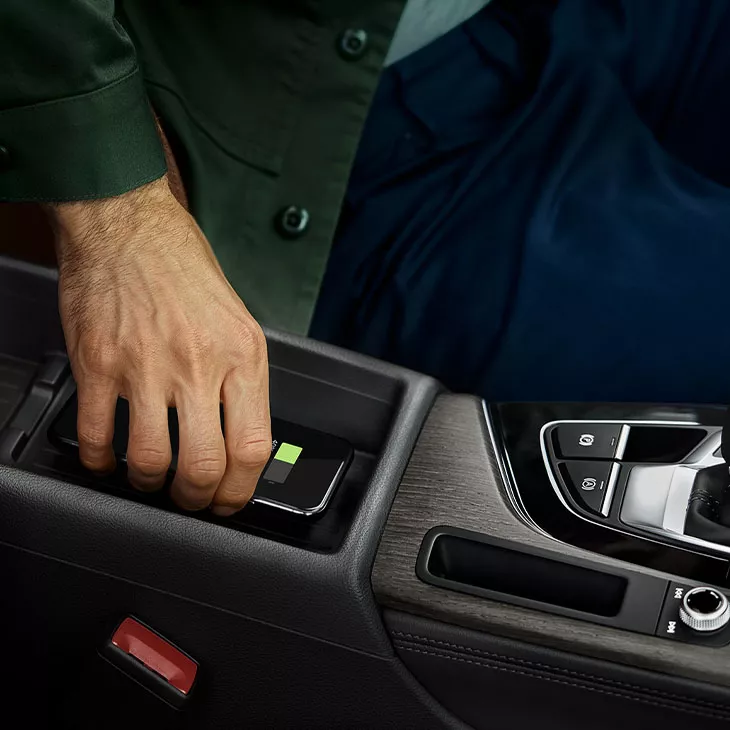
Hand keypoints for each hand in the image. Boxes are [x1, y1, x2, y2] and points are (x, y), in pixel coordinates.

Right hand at [48, 176, 270, 515]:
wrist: (128, 227)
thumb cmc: (184, 270)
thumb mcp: (239, 321)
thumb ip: (242, 380)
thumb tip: (242, 438)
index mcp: (241, 355)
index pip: (252, 447)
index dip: (240, 490)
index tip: (230, 499)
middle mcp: (197, 363)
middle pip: (202, 466)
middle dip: (196, 498)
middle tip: (190, 496)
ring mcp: (145, 365)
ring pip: (149, 461)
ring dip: (149, 483)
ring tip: (150, 477)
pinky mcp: (99, 364)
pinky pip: (97, 436)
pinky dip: (101, 462)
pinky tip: (108, 458)